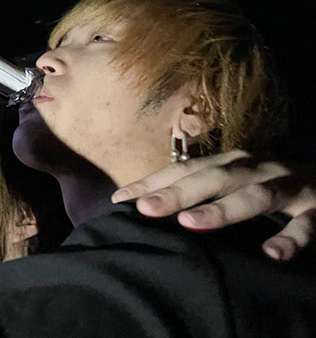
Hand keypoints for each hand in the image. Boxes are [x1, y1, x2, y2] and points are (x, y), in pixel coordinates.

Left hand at [111, 150, 315, 260]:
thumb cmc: (267, 186)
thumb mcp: (232, 183)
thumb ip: (197, 191)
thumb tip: (145, 205)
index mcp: (231, 162)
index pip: (185, 170)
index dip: (153, 183)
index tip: (120, 200)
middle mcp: (256, 168)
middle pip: (213, 178)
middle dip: (178, 193)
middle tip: (147, 209)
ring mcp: (288, 186)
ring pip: (255, 195)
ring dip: (223, 209)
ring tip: (191, 223)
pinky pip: (306, 225)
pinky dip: (290, 238)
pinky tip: (271, 254)